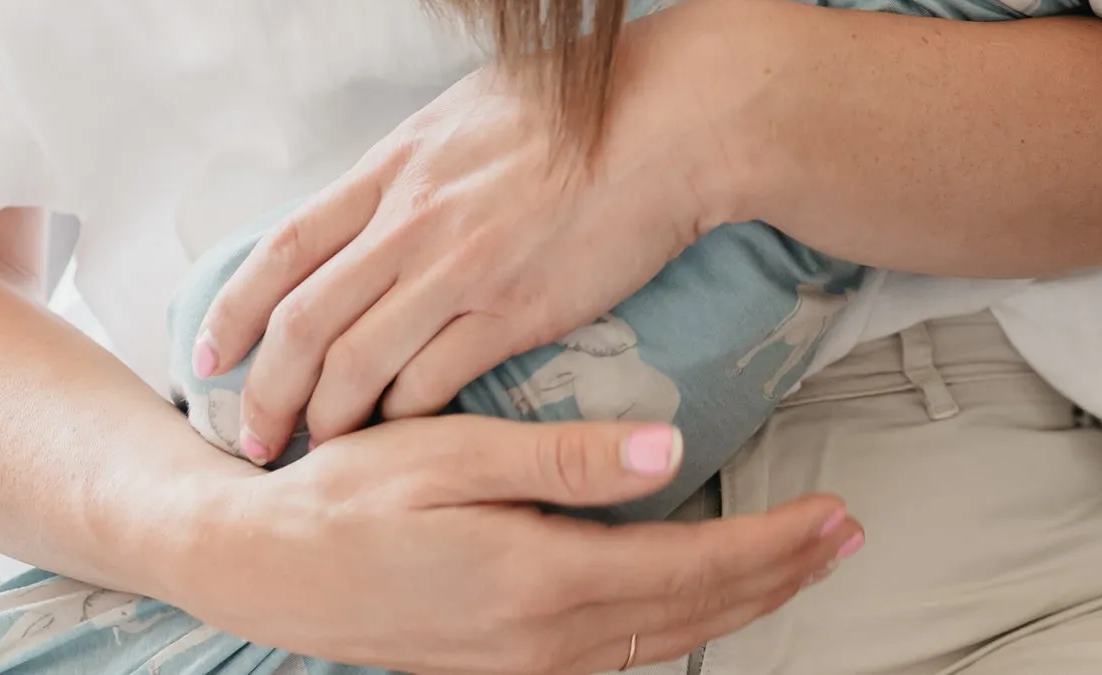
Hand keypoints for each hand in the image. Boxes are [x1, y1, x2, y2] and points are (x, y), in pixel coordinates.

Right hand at [175, 413, 858, 674]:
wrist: (254, 566)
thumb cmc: (345, 491)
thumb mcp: (450, 450)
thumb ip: (567, 456)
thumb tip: (671, 448)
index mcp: (538, 579)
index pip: (692, 568)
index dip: (773, 543)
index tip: (834, 512)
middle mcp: (541, 641)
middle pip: (694, 614)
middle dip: (779, 575)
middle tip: (847, 534)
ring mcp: (522, 668)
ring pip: (665, 644)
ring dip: (741, 604)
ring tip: (802, 563)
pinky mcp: (505, 673)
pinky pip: (620, 659)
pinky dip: (680, 630)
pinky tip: (706, 602)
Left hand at [197, 0, 778, 461]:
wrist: (674, 119)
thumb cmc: (589, 100)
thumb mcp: (475, 107)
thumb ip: (422, 158)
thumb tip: (392, 188)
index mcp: (397, 165)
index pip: (284, 248)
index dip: (235, 309)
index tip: (209, 354)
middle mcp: (412, 220)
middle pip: (302, 324)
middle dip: (263, 393)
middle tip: (253, 436)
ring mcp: (461, 270)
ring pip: (355, 367)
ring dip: (327, 420)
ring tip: (319, 453)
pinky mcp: (517, 312)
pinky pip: (433, 384)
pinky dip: (405, 419)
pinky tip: (402, 438)